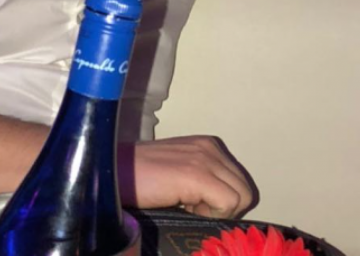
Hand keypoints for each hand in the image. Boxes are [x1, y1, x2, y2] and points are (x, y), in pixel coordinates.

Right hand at [118, 135, 255, 218]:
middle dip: (223, 207)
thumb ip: (204, 181)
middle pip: (245, 190)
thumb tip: (225, 208)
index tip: (193, 204)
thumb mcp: (180, 174)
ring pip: (241, 197)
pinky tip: (185, 207)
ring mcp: (205, 158)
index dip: (221, 202)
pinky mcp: (198, 173)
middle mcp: (211, 147)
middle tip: (191, 208)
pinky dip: (211, 214)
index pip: (240, 182)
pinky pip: (229, 203)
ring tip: (187, 206)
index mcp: (209, 145)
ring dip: (216, 210)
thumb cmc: (140, 179)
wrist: (113, 172)